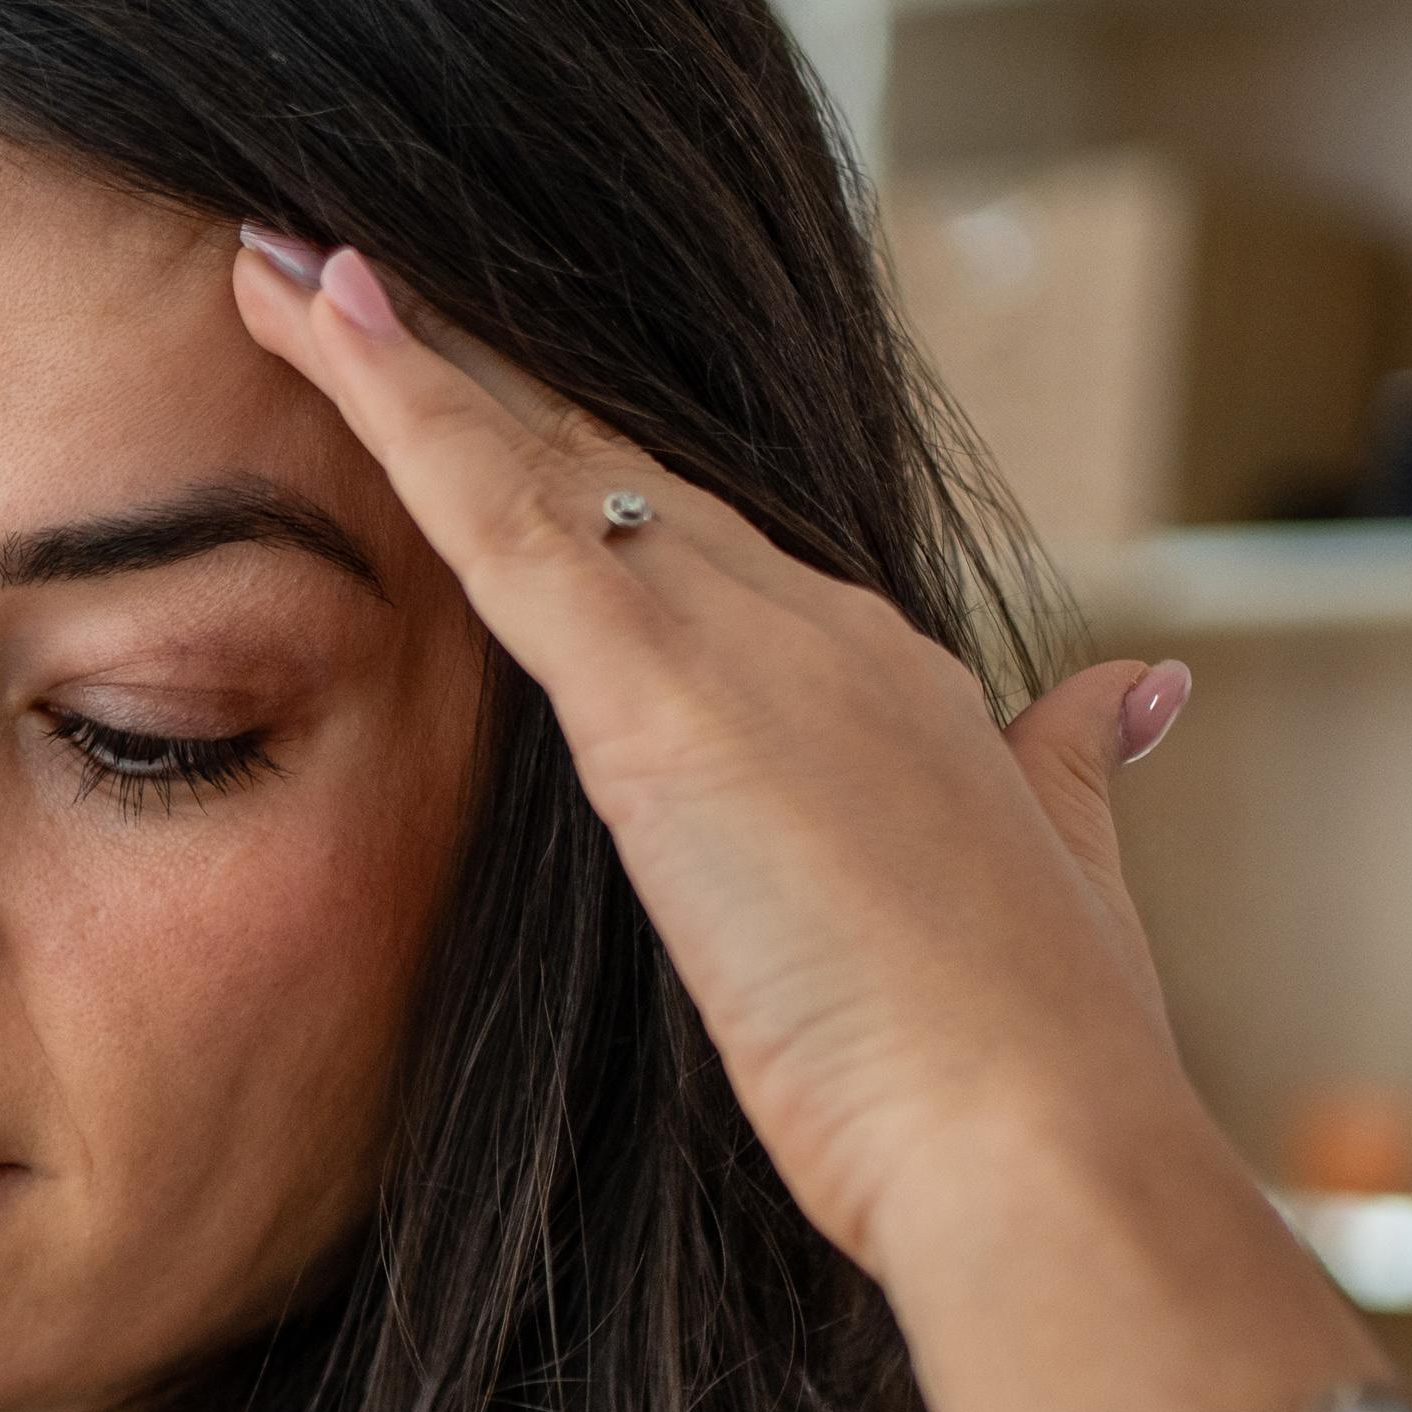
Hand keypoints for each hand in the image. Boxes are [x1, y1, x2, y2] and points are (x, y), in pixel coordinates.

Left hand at [230, 232, 1199, 1285]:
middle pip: (600, 461)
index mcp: (879, 673)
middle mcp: (813, 626)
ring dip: (396, 355)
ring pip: (532, 458)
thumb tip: (1132, 695)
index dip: (572, 457)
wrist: (1036, 1143)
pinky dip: (406, 412)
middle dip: (468, 369)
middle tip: (337, 275)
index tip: (478, 394)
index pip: (689, 530)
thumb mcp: (1062, 880)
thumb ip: (1074, 766)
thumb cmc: (1025, 1062)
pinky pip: (499, 522)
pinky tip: (330, 320)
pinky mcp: (663, 703)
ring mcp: (742, 648)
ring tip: (279, 268)